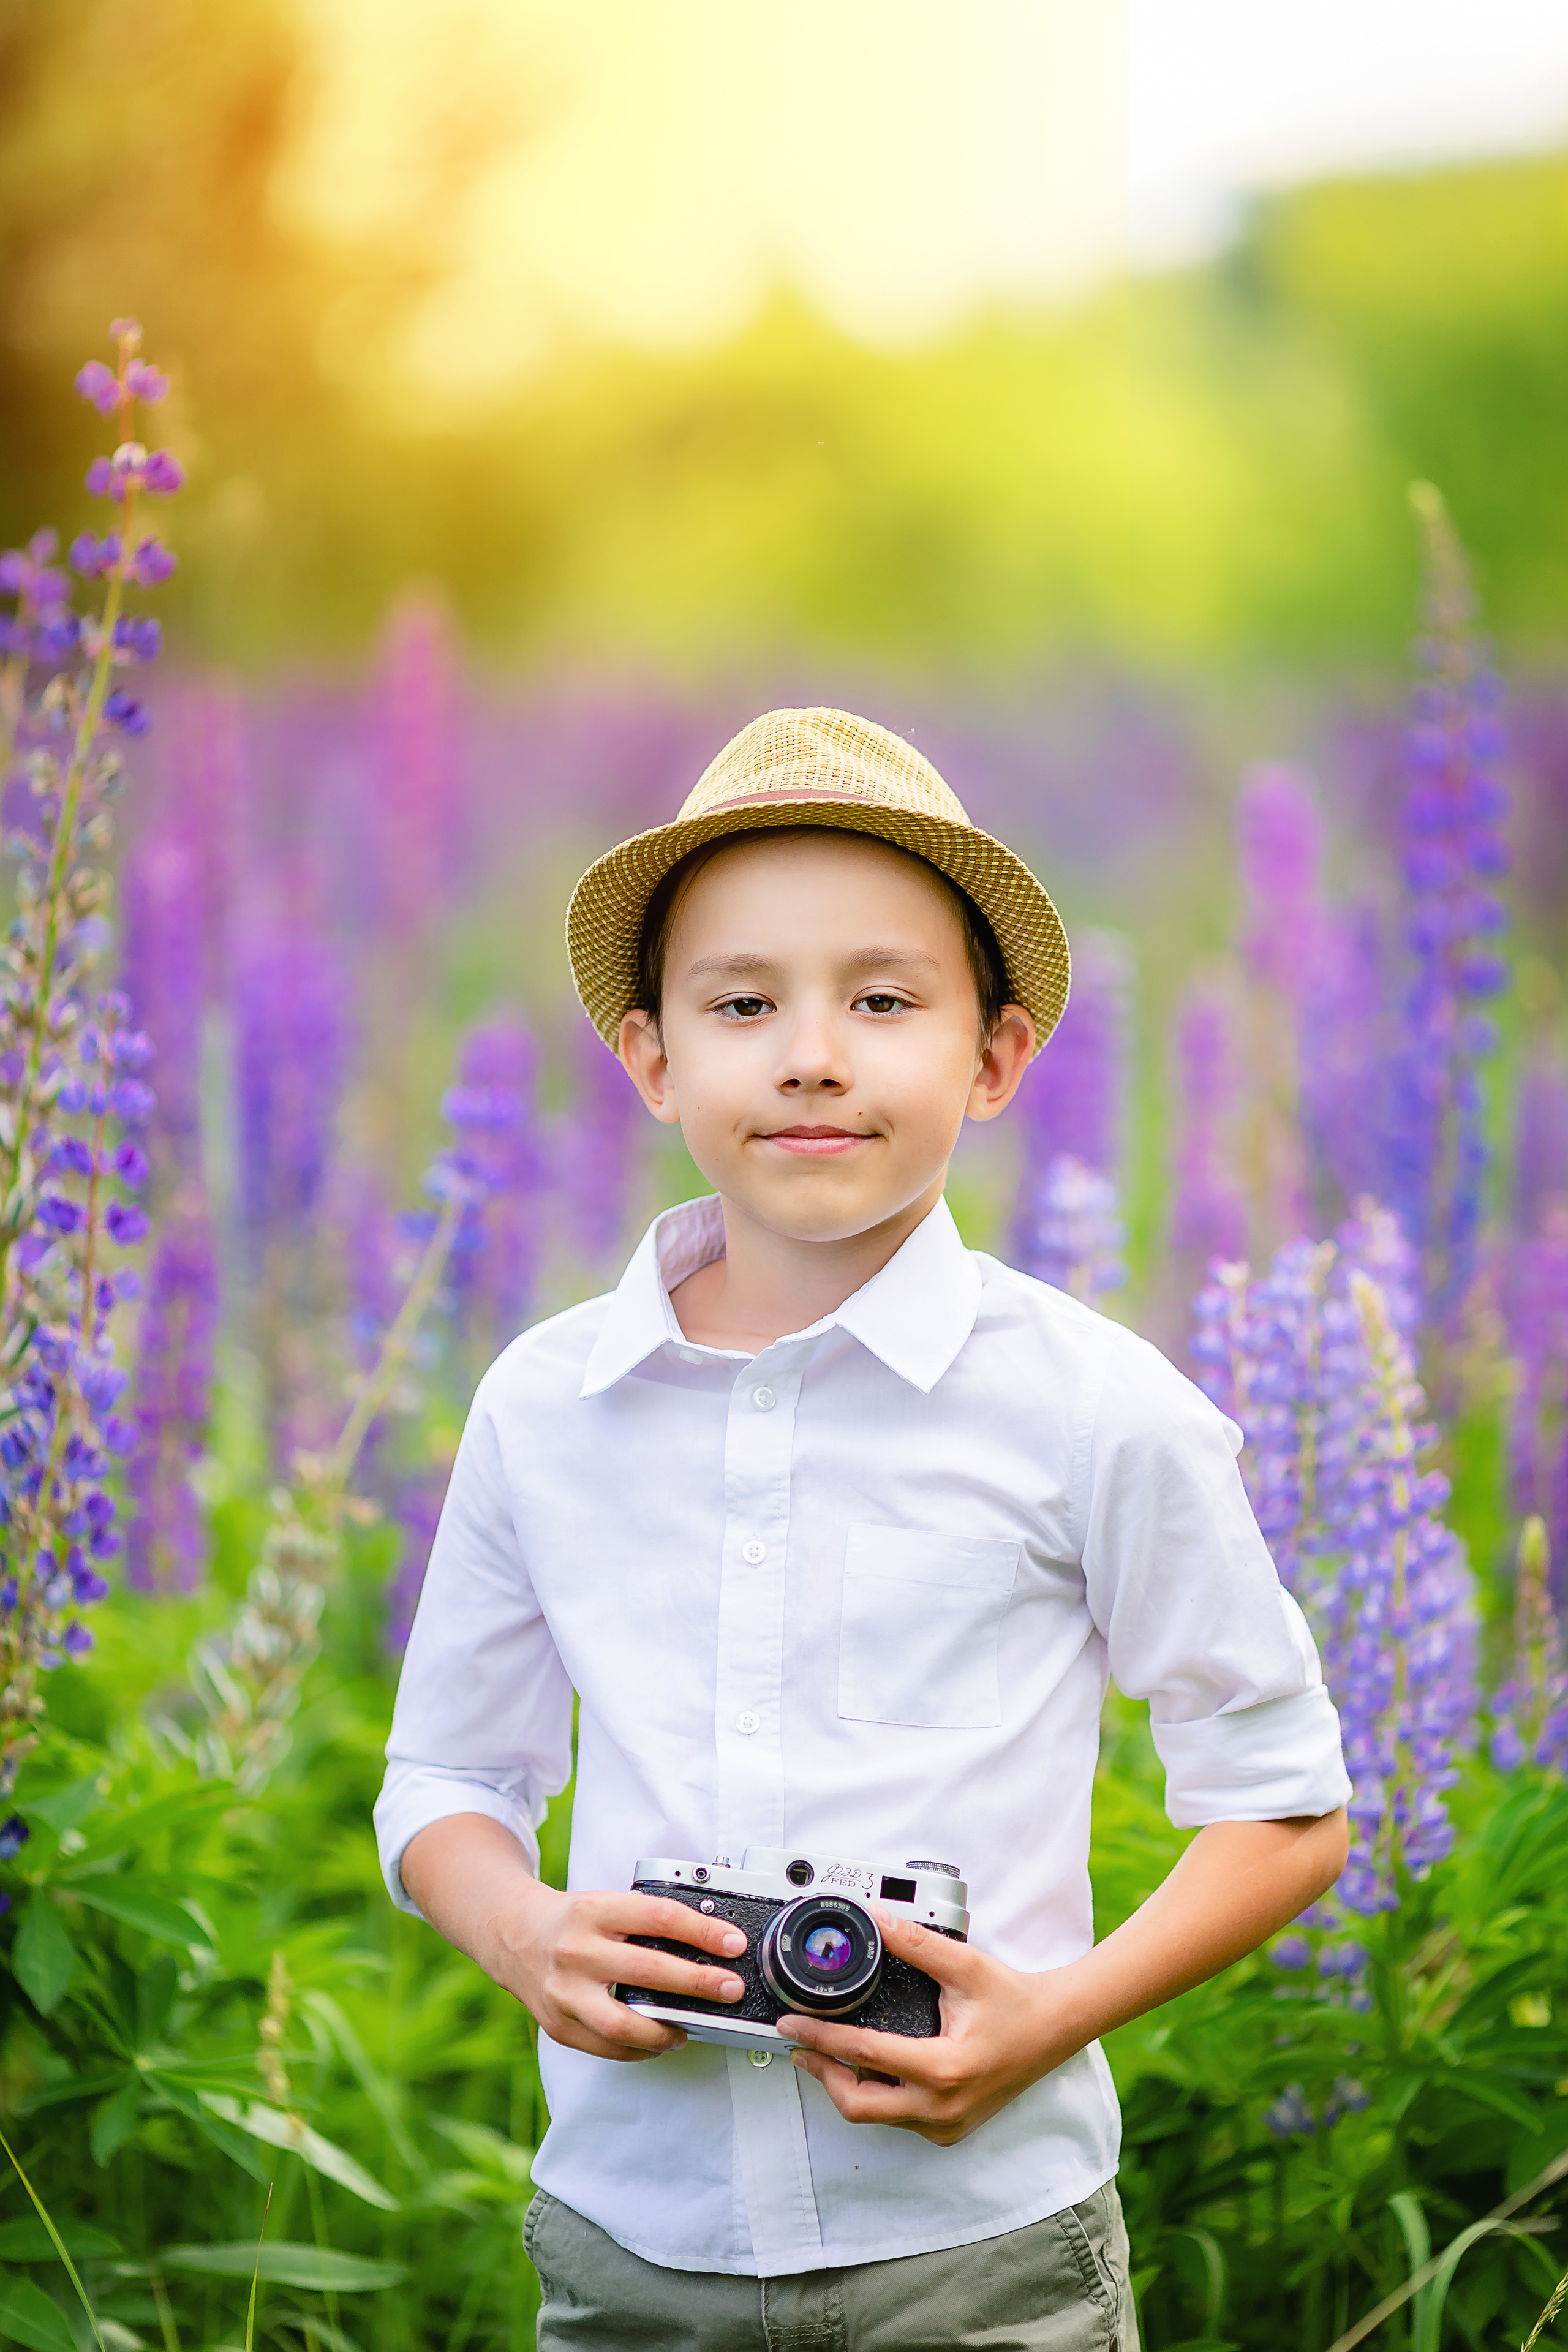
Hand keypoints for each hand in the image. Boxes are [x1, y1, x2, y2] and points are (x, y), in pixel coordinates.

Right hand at [479, 1880, 750, 2062]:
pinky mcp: (559, 2025)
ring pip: (623, 2023)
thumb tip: (707, 1941)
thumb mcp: (606, 1903)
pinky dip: (640, 2048)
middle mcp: (576, 1951)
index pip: (658, 1917)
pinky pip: (607, 2047)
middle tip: (729, 1988)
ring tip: (692, 2027)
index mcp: (593, 1911)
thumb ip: (646, 1920)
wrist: (513, 1936)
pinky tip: (659, 2039)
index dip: (702, 1930)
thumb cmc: (571, 1920)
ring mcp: (565, 1993)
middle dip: (697, 1983)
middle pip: (647, 1969)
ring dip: (666, 2029)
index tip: (731, 1943)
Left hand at [778, 1909, 1081, 2145]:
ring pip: (877, 2115)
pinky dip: (876, 2096)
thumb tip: (877, 1920)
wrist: (1054, 2028)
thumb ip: (916, 1943)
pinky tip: (865, 2068)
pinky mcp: (950, 2128)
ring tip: (825, 2051)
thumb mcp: (964, 1966)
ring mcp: (947, 2124)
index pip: (864, 2054)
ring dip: (846, 2086)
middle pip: (858, 2104)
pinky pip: (898, 2118)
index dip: (820, 2037)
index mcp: (944, 2069)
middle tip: (800, 2044)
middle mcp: (943, 2107)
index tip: (791, 2024)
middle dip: (823, 2074)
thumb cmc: (1014, 2000)